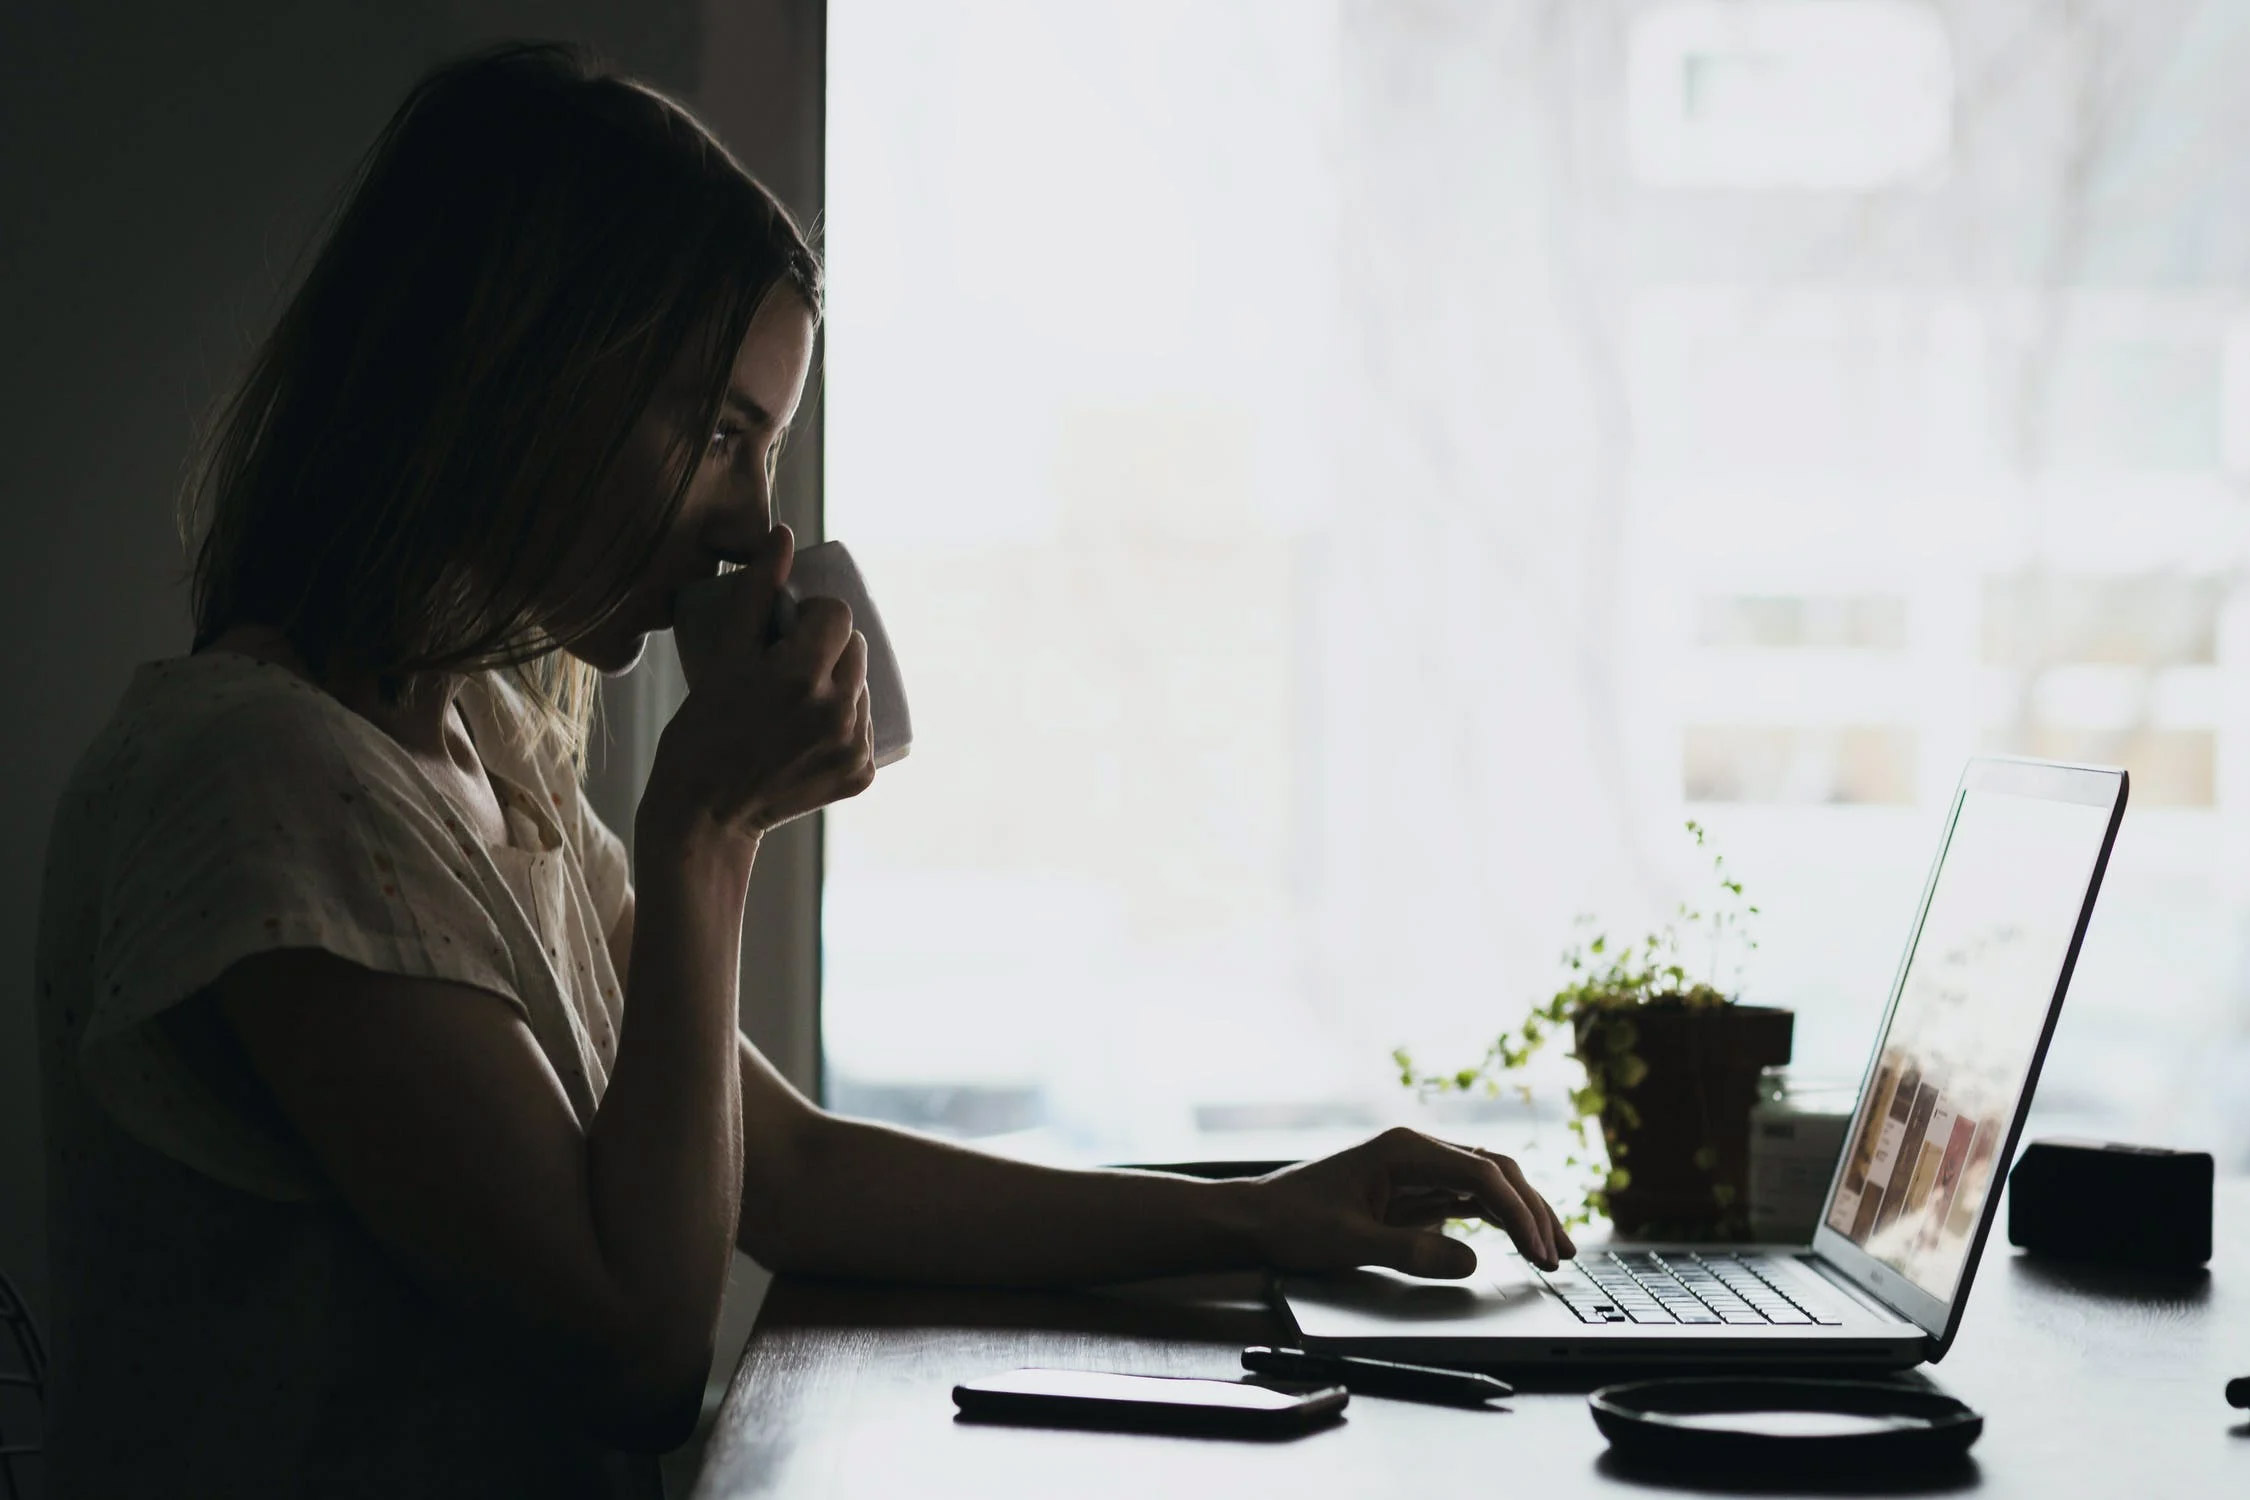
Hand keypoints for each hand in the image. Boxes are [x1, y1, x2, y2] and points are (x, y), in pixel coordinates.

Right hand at [645, 525, 874, 839]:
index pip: (838, 614)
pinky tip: (811, 732)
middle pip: (855, 649)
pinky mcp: (862, 774)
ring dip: (839, 684)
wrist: (705, 814)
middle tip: (788, 667)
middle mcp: (838, 711)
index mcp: (801, 676)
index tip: (788, 631)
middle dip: (828, 648)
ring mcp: (854, 747)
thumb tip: (784, 535)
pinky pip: (864, 728)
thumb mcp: (723, 657)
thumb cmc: (701, 730)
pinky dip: (844, 723)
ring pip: (863, 687)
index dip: (814, 616)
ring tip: (797, 701)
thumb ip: (754, 594)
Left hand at [1245, 1127, 1574, 1278]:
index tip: (1538, 1250)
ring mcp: (1418, 1169)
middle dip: (1533, 1210)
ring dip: (1524, 1213)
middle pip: (1495, 1172)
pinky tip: (1521, 1240)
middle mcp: (1417, 1151)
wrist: (1257, 1218)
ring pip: (1488, 1184)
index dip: (1518, 1213)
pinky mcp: (1415, 1191)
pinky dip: (1499, 1219)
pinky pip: (1469, 1199)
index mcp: (1404, 1150)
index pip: (1482, 1174)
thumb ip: (1411, 1250)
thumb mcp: (1350, 1242)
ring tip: (1556, 1250)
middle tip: (1561, 1254)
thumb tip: (1472, 1259)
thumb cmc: (1294, 1222)